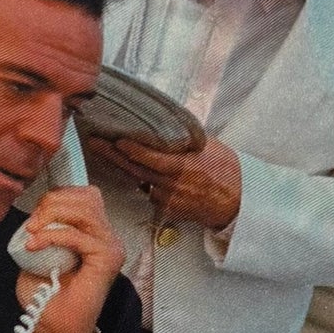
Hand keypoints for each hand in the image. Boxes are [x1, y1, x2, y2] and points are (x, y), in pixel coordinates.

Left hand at [10, 183, 122, 332]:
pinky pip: (79, 235)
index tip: (34, 216)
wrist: (54, 330)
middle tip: (32, 224)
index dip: (57, 197)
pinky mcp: (108, 259)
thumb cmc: (46, 297)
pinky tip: (36, 245)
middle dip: (53, 202)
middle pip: (86, 196)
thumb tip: (36, 214)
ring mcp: (111, 246)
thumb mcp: (38, 254)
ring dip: (52, 216)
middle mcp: (107, 237)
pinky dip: (53, 236)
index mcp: (94, 233)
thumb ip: (42, 230)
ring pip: (85, 209)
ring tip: (33, 233)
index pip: (84, 196)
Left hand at [112, 133, 242, 233]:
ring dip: (127, 168)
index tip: (114, 139)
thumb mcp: (208, 146)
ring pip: (141, 182)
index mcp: (182, 166)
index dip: (130, 149)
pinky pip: (151, 194)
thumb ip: (184, 138)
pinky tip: (148, 174)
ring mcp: (168, 199)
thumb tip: (165, 122)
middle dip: (113, 155)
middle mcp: (172, 184)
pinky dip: (148, 183)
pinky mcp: (168, 210)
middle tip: (94, 142)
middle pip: (135, 169)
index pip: (149, 157)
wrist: (239, 201)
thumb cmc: (227, 170)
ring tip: (108, 152)